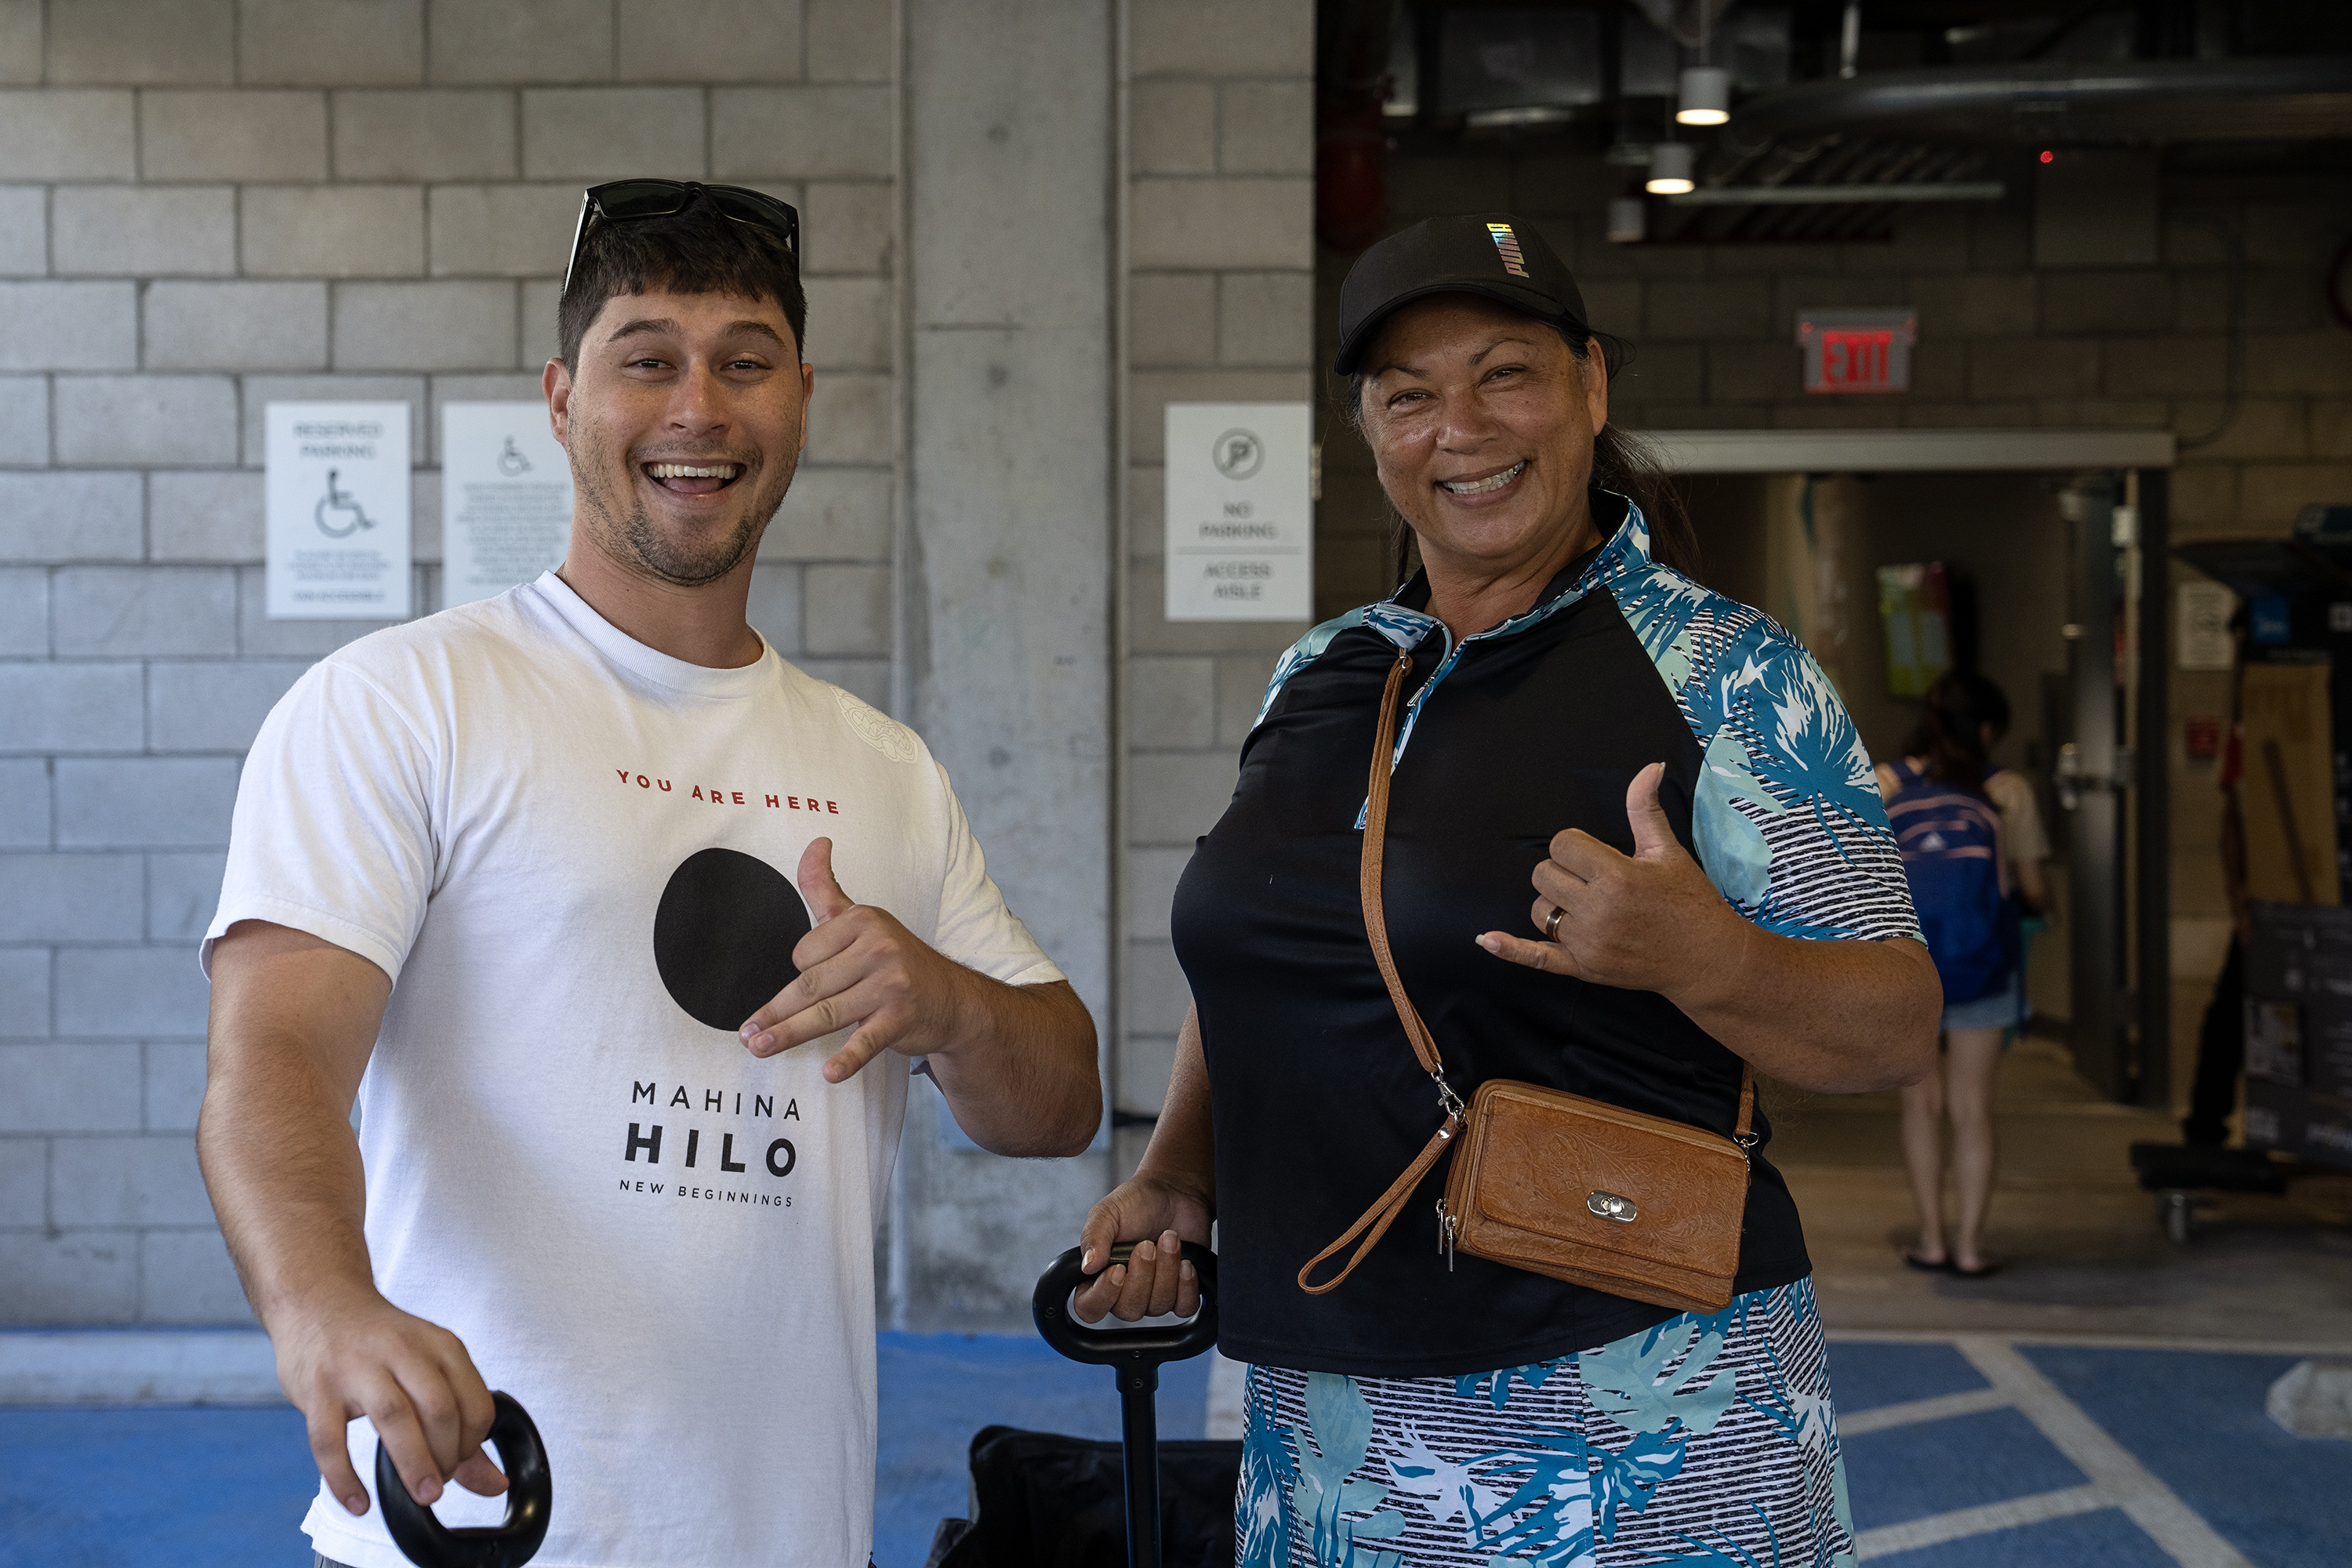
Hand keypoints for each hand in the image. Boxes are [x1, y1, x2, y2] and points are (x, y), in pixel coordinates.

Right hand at [272, 1289, 504, 1517]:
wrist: (320, 1302)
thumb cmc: (381, 1344)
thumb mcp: (429, 1367)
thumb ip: (461, 1426)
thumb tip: (495, 1484)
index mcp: (439, 1345)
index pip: (475, 1401)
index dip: (474, 1442)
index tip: (459, 1462)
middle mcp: (402, 1350)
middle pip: (439, 1409)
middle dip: (448, 1457)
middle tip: (437, 1485)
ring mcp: (356, 1367)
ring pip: (393, 1416)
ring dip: (413, 1464)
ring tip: (422, 1496)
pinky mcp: (317, 1388)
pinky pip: (329, 1440)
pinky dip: (345, 1478)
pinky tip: (359, 1503)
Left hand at [737, 838, 981, 1083]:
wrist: (953, 998)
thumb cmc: (896, 960)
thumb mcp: (862, 919)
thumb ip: (827, 887)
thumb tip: (815, 843)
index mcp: (864, 921)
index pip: (805, 953)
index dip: (800, 973)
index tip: (806, 986)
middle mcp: (879, 948)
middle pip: (811, 985)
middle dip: (775, 1012)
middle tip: (748, 1033)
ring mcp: (892, 984)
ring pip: (828, 1013)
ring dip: (790, 1034)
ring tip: (761, 1047)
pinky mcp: (902, 1018)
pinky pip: (867, 1040)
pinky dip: (848, 1059)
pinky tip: (829, 1072)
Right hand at [1071, 1175, 1211, 1324]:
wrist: (1174, 1191)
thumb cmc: (1137, 1202)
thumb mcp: (1107, 1212)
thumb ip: (1093, 1237)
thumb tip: (1087, 1266)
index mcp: (1098, 1275)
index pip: (1089, 1307)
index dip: (1102, 1296)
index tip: (1118, 1269)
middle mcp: (1124, 1291)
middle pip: (1128, 1310)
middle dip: (1142, 1276)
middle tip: (1147, 1245)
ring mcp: (1153, 1294)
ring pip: (1158, 1306)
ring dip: (1166, 1271)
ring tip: (1169, 1239)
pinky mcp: (1181, 1292)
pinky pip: (1184, 1307)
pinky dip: (1186, 1286)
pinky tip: (1186, 1263)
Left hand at [1477, 761, 1749, 997]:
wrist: (1706, 958)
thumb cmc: (1689, 901)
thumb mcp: (1668, 851)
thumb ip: (1645, 809)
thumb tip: (1650, 766)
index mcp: (1616, 876)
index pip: (1563, 845)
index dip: (1576, 846)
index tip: (1598, 856)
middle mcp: (1597, 910)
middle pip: (1544, 874)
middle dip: (1563, 871)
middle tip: (1592, 879)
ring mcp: (1587, 943)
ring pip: (1540, 910)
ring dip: (1555, 903)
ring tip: (1587, 906)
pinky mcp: (1583, 968)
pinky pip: (1536, 958)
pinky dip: (1510, 950)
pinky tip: (1486, 939)